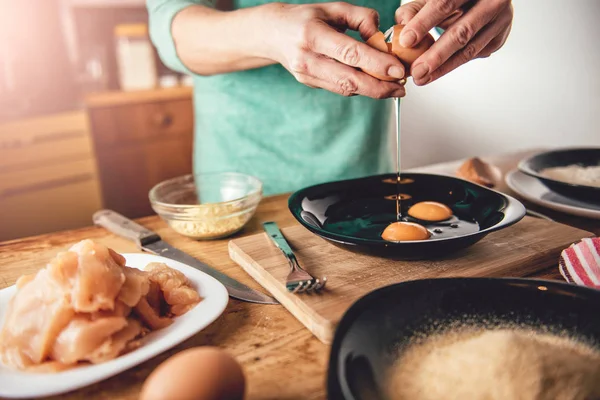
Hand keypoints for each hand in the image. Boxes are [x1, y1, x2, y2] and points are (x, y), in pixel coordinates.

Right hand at [262, 2, 406, 97]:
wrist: (272, 34)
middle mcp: (307, 58)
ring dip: (372, 91)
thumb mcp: (333, 8)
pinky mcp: (309, 83)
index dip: (376, 64)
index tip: (398, 70)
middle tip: (400, 88)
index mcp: (312, 34)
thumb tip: (382, 38)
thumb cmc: (306, 18)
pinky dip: (359, 88)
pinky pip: (339, 89)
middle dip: (379, 88)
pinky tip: (372, 83)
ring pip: (345, 89)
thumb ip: (361, 18)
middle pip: (348, 80)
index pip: (349, 53)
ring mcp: (306, 74)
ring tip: (393, 88)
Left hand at [395, 0, 513, 85]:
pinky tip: (438, 70)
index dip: (424, 23)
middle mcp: (491, 1)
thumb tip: (403, 27)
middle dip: (436, 55)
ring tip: (423, 77)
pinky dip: (455, 63)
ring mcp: (501, 20)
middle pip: (462, 32)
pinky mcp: (500, 37)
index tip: (407, 41)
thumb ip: (414, 10)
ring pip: (470, 49)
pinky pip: (475, 54)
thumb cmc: (452, 0)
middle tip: (417, 70)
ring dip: (444, 67)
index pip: (444, 4)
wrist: (483, 0)